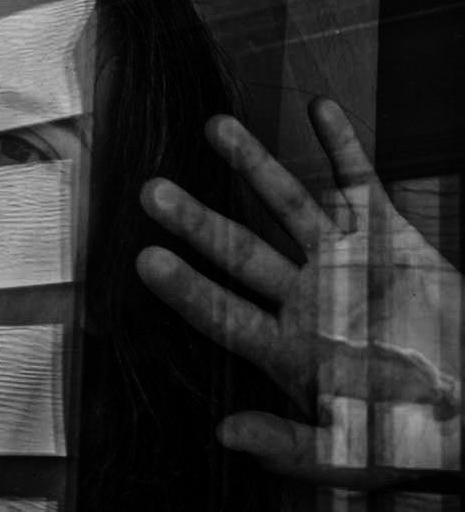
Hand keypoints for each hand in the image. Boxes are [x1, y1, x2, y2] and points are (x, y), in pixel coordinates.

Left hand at [136, 98, 461, 488]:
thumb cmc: (416, 437)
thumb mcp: (352, 453)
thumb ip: (291, 446)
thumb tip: (224, 434)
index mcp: (289, 347)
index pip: (225, 314)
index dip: (187, 289)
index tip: (144, 261)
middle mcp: (304, 294)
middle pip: (240, 250)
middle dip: (197, 222)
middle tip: (151, 191)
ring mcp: (341, 259)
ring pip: (287, 204)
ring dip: (254, 165)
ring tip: (216, 126)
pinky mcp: (385, 234)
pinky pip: (361, 182)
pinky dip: (344, 145)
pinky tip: (320, 108)